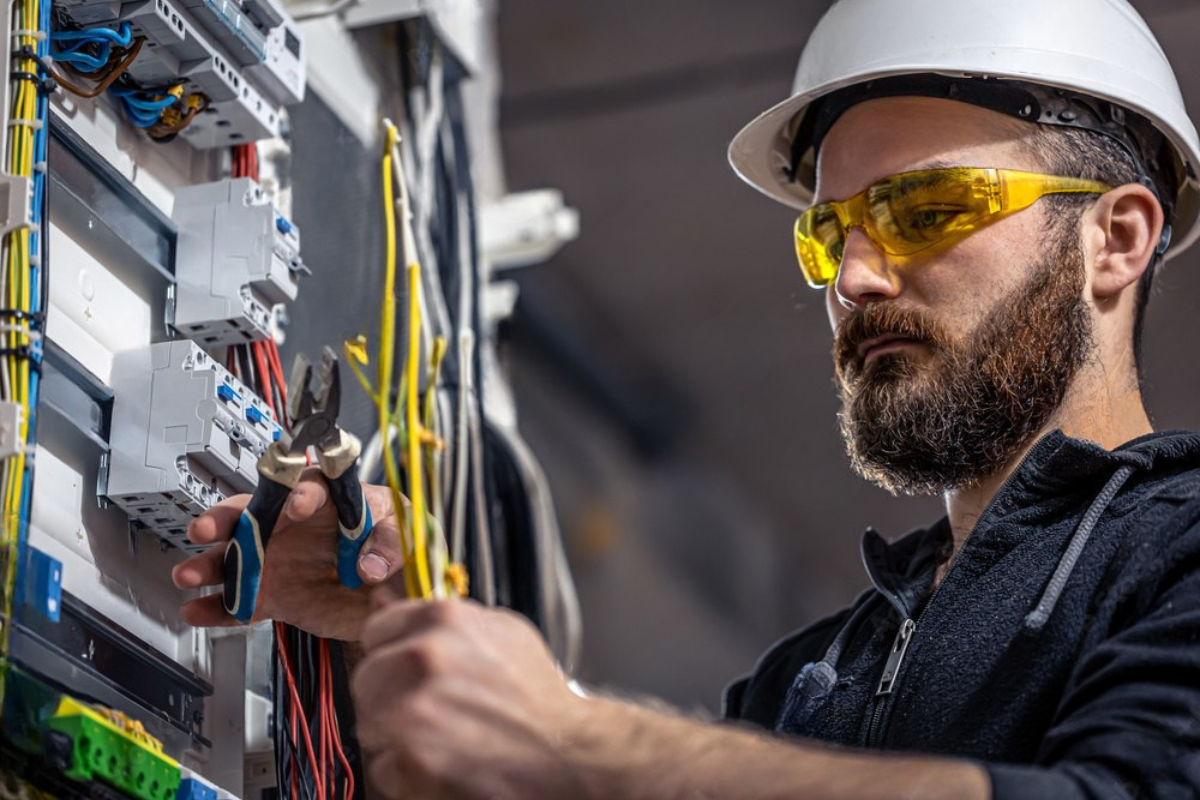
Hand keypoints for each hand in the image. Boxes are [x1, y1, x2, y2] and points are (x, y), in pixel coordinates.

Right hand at [171, 472, 406, 640]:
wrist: (394, 594)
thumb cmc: (398, 547)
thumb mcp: (407, 534)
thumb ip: (390, 543)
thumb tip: (369, 564)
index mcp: (330, 500)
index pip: (308, 487)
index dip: (300, 493)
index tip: (296, 504)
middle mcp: (295, 526)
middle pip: (253, 514)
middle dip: (226, 520)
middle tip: (206, 528)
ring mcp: (280, 560)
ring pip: (236, 558)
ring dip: (209, 565)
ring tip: (187, 574)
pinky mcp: (275, 595)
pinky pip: (241, 602)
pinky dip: (217, 608)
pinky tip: (196, 610)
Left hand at [352, 591, 591, 799]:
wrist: (567, 752)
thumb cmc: (536, 693)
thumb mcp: (502, 631)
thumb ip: (444, 617)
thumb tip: (387, 596)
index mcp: (442, 619)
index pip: (376, 630)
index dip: (393, 652)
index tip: (409, 669)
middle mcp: (423, 658)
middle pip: (365, 677)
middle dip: (389, 695)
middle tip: (427, 710)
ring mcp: (414, 711)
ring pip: (367, 722)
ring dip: (394, 734)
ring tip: (439, 736)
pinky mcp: (412, 760)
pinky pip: (381, 766)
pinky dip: (404, 772)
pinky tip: (441, 762)